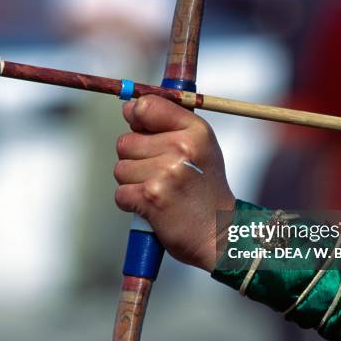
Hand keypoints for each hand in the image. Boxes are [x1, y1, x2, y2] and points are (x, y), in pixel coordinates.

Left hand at [114, 95, 234, 271]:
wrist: (220, 234)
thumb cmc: (206, 190)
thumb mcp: (202, 148)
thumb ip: (171, 124)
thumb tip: (130, 107)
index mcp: (195, 131)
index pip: (147, 106)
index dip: (136, 117)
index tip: (141, 128)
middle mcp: (182, 148)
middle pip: (126, 141)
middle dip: (135, 159)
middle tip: (161, 174)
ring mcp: (166, 173)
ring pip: (121, 168)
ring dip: (133, 183)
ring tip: (160, 191)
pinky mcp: (151, 197)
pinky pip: (121, 193)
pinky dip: (132, 204)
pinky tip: (154, 207)